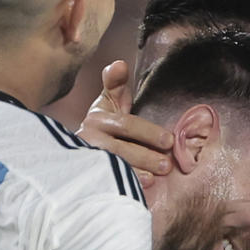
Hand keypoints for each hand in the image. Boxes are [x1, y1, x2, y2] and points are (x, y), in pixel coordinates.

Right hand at [79, 60, 173, 175]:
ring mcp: (87, 161)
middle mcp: (88, 139)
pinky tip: (143, 186)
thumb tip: (119, 63)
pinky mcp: (88, 178)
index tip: (170, 140)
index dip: (148, 133)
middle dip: (146, 155)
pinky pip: (108, 182)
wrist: (80, 152)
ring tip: (158, 175)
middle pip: (120, 148)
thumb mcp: (108, 102)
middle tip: (167, 164)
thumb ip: (115, 83)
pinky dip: (127, 184)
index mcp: (97, 119)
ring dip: (138, 171)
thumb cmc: (104, 126)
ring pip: (115, 166)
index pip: (126, 125)